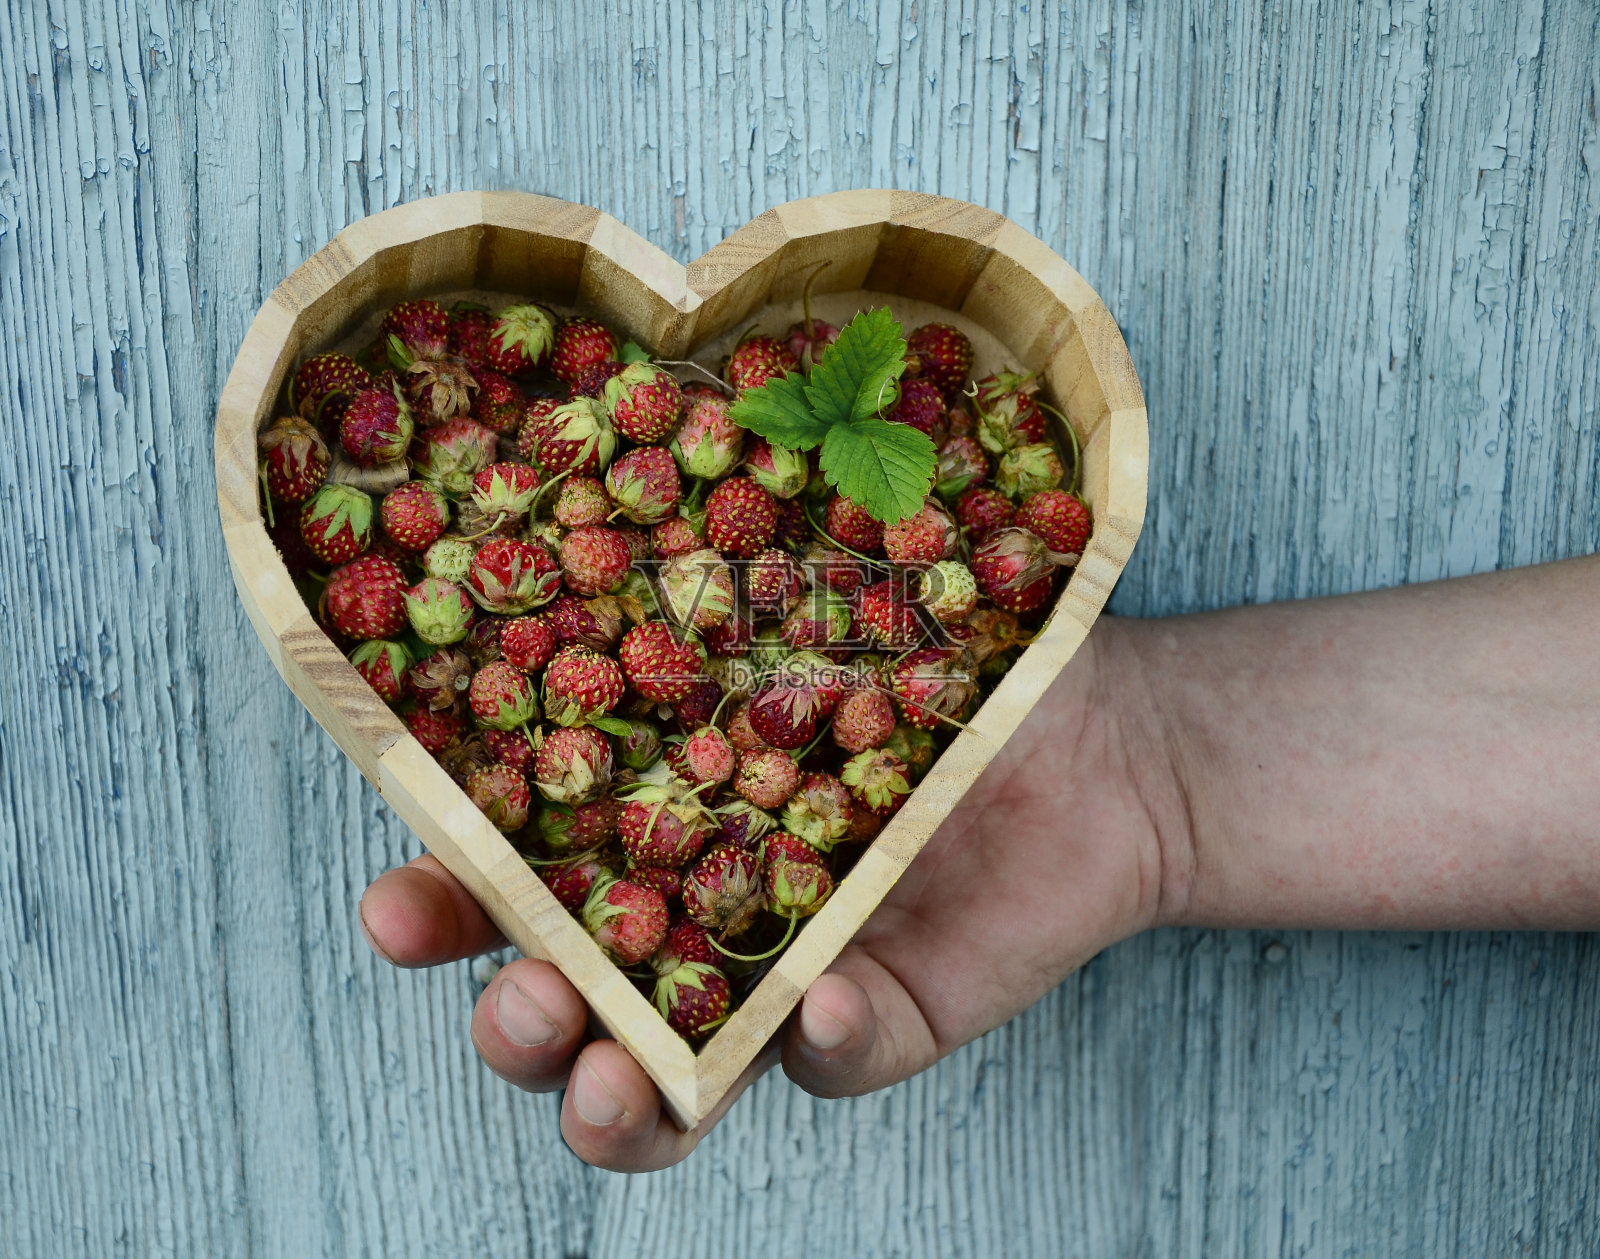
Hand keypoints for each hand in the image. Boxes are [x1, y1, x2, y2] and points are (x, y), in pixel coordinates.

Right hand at [358, 619, 1177, 1168]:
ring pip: (660, 1088)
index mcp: (644, 819)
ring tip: (612, 1083)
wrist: (1097, 737)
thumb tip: (612, 563)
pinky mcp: (877, 1021)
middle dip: (515, 1025)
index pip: (511, 882)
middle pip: (563, 1007)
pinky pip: (828, 1065)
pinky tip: (823, 999)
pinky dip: (816, 1044)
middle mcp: (692, 916)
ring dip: (610, 1104)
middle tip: (524, 999)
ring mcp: (778, 981)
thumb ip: (727, 588)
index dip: (442, 908)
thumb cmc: (938, 650)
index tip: (396, 905)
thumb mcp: (820, 595)